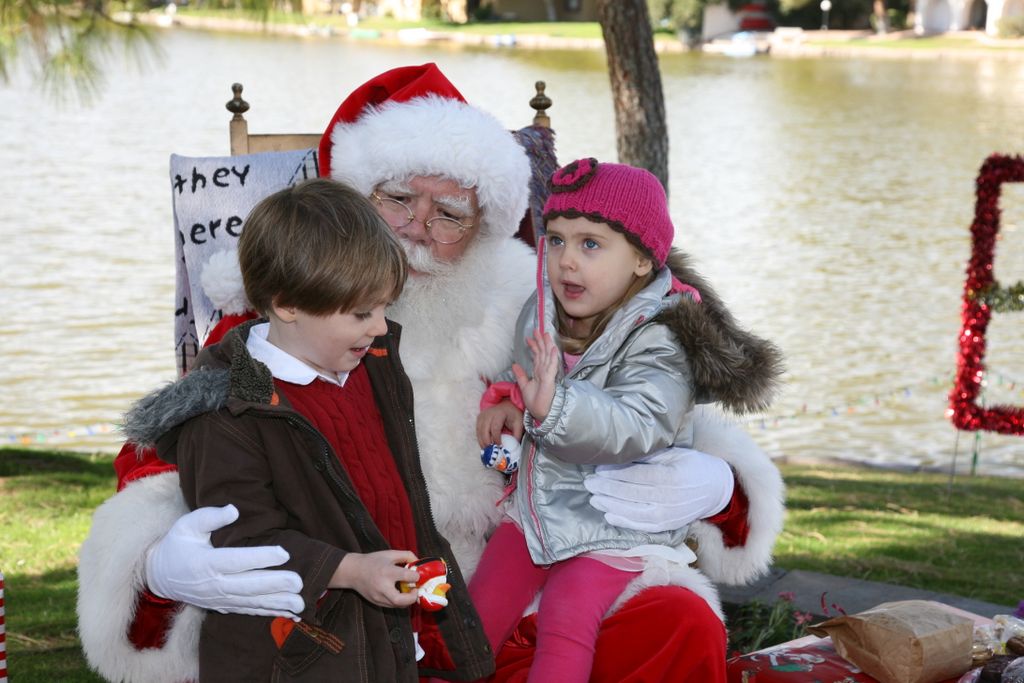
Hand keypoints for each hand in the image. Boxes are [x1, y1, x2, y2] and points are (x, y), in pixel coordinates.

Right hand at [145, 504, 304, 616]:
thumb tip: (233, 510)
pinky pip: (248, 611)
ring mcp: (218, 598)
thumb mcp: (187, 525)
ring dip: (277, 604)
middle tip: (299, 582)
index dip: (261, 557)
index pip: (237, 560)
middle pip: (248, 585)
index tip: (284, 553)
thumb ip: (210, 517)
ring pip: (252, 602)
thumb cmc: (177, 544)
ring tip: (301, 604)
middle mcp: (213, 584)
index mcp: (205, 563)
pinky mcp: (223, 606)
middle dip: (275, 584)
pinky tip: (289, 614)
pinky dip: (269, 613)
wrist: (159, 575)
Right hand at [330, 550, 419, 607]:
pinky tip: (400, 593)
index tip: (417, 574)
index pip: (407, 576)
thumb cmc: (372, 561)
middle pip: (401, 600)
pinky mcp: (376, 602)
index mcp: (387, 572)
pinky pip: (392, 605)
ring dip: (407, 600)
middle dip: (413, 597)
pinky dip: (399, 601)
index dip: (416, 576)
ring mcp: (378, 596)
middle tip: (416, 590)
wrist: (353, 571)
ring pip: (398, 605)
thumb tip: (418, 562)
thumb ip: (406, 555)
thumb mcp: (390, 554)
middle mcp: (382, 586)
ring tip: (409, 591)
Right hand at [477, 401, 524, 446]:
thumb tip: (513, 447)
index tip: (499, 447)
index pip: (495, 428)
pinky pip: (477, 430)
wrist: (507, 405)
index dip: (496, 439)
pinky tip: (485, 445)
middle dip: (487, 442)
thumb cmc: (513, 414)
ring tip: (488, 450)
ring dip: (482, 442)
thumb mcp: (519, 423)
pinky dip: (480, 439)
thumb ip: (517, 435)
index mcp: (500, 413)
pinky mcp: (479, 418)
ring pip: (479, 431)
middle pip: (484, 430)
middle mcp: (489, 413)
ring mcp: (482, 415)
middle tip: (491, 451)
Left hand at [512, 328, 557, 420]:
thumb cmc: (535, 401)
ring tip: (546, 334)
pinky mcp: (550, 379)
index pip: (537, 356)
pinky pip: (551, 366)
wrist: (540, 412)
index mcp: (539, 372)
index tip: (528, 338)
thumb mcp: (524, 386)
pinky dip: (552, 357)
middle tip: (538, 330)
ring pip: (548, 356)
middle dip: (540, 341)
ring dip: (547, 345)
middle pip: (543, 353)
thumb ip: (521, 375)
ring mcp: (548, 374)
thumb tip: (515, 364)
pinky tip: (552, 349)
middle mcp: (544, 371)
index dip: (533, 346)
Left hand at [583, 448, 734, 532]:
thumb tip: (622, 456)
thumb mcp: (675, 454)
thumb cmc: (692, 466)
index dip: (614, 473)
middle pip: (631, 494)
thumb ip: (650, 456)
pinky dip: (624, 522)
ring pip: (632, 512)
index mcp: (670, 476)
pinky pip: (641, 526)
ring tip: (593, 499)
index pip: (636, 475)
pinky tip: (609, 516)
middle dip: (606, 489)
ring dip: (610, 506)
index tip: (597, 469)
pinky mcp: (667, 526)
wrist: (715, 489)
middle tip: (589, 483)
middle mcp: (668, 498)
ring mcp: (667, 515)